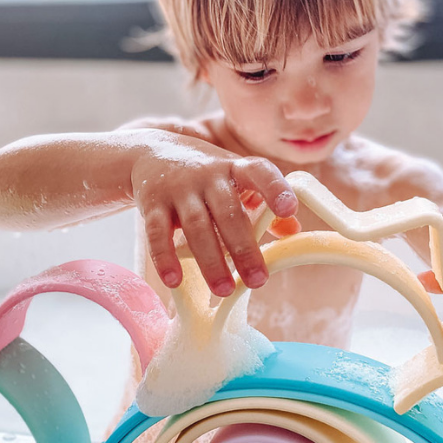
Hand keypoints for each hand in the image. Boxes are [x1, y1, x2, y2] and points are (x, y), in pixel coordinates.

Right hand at [132, 132, 297, 296]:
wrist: (150, 152)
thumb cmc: (205, 173)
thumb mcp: (234, 178)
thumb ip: (262, 203)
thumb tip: (293, 231)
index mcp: (234, 168)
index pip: (259, 172)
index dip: (275, 189)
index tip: (289, 209)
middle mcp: (208, 175)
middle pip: (228, 212)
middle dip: (244, 248)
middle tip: (259, 281)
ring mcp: (178, 188)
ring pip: (196, 226)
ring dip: (211, 260)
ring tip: (224, 290)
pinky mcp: (152, 203)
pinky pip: (157, 232)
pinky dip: (165, 258)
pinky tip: (174, 281)